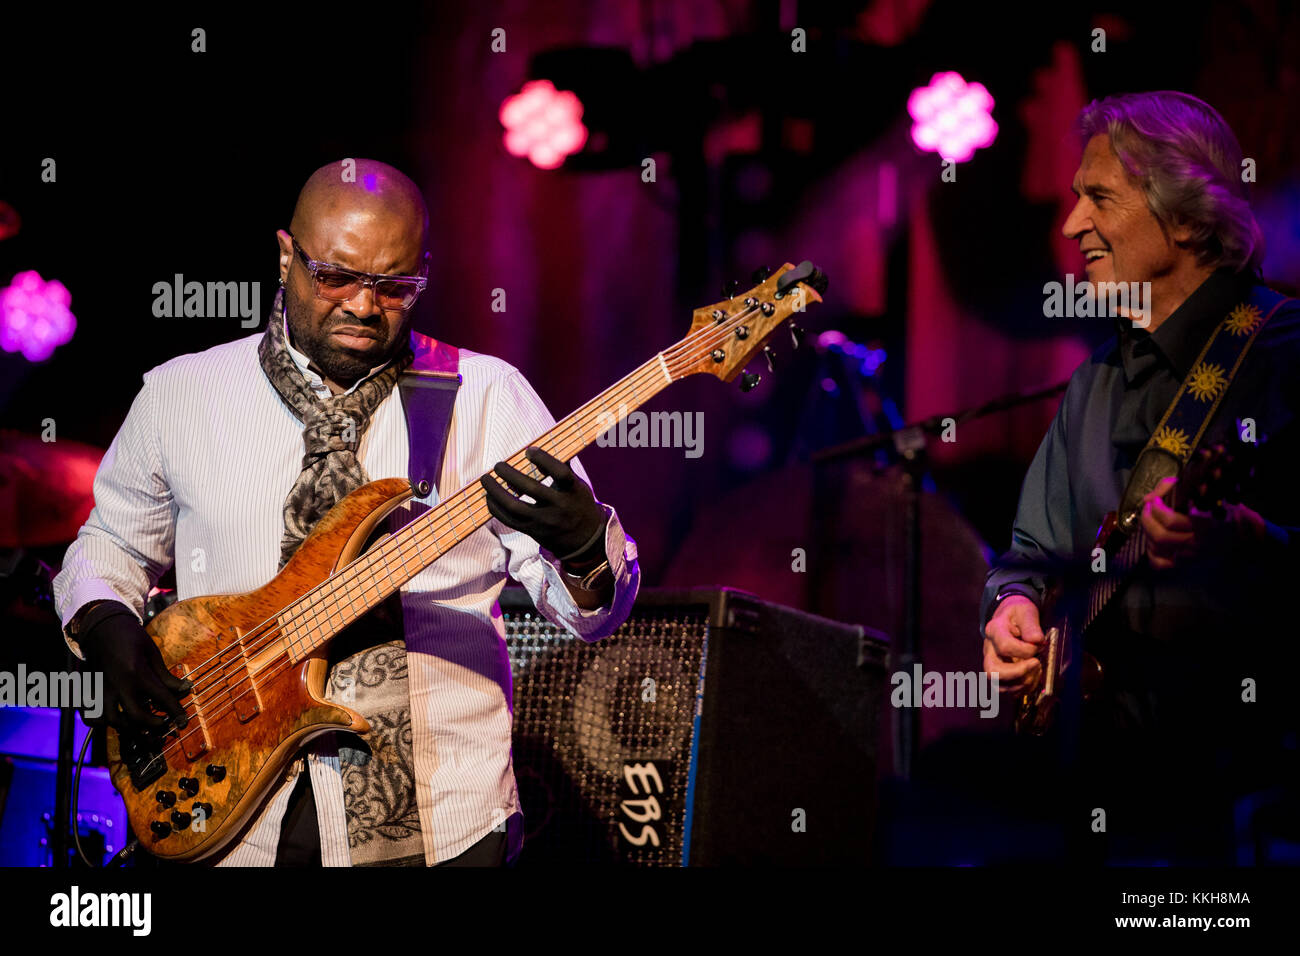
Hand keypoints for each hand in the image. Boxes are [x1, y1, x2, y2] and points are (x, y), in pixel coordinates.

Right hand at [77, 602, 190, 731]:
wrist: (103, 627)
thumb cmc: (131, 638)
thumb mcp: (153, 653)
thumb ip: (166, 676)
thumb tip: (185, 690)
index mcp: (136, 672)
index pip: (161, 697)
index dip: (175, 711)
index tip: (183, 721)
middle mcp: (117, 684)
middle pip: (135, 716)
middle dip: (153, 724)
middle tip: (164, 724)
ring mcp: (102, 689)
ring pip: (112, 720)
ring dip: (129, 728)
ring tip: (142, 726)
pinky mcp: (92, 691)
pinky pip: (92, 715)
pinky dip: (102, 723)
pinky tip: (116, 721)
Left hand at [480, 447, 606, 558]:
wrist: (584, 539)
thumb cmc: (578, 504)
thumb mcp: (579, 485)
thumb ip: (563, 465)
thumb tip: (549, 441)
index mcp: (573, 491)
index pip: (560, 472)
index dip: (543, 459)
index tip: (529, 451)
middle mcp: (559, 507)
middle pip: (532, 489)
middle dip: (510, 474)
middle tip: (497, 465)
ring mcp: (545, 521)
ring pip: (515, 507)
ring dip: (496, 492)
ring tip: (485, 479)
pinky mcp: (532, 531)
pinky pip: (509, 520)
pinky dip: (495, 508)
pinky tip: (489, 496)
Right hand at [982, 595, 1043, 695]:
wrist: (1010, 617)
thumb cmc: (1018, 614)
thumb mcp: (1026, 612)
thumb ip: (1031, 625)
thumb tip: (1037, 641)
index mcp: (994, 631)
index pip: (1005, 647)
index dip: (1026, 650)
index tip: (1039, 644)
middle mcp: (989, 650)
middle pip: (993, 672)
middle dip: (1018, 673)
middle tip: (1036, 664)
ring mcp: (992, 663)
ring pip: (998, 685)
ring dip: (1022, 684)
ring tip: (1037, 671)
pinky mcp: (999, 673)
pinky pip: (1007, 690)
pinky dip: (1023, 689)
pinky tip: (1034, 676)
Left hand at [1141, 475, 1267, 569]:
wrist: (1247, 540)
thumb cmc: (1227, 513)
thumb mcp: (1208, 494)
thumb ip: (1175, 488)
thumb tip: (1151, 497)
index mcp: (1206, 526)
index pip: (1171, 521)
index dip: (1156, 508)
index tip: (1155, 500)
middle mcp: (1198, 545)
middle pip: (1160, 536)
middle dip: (1148, 519)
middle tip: (1148, 508)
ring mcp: (1191, 558)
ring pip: (1157, 548)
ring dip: (1147, 532)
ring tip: (1150, 520)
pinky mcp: (1186, 567)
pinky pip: (1159, 564)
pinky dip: (1151, 551)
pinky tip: (1153, 540)